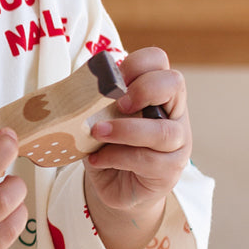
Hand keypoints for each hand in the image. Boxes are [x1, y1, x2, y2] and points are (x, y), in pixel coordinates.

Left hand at [84, 47, 191, 211]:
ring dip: (125, 130)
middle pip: (174, 83)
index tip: (112, 79)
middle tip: (118, 103)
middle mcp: (173, 113)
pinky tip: (97, 159)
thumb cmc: (108, 147)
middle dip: (143, 89)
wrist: (116, 187)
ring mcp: (177, 143)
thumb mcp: (97, 120)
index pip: (157, 60)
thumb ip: (92, 103)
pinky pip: (148, 161)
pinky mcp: (170, 170)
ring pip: (163, 131)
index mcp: (155, 92)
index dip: (137, 63)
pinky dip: (117, 158)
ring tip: (96, 133)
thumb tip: (71, 90)